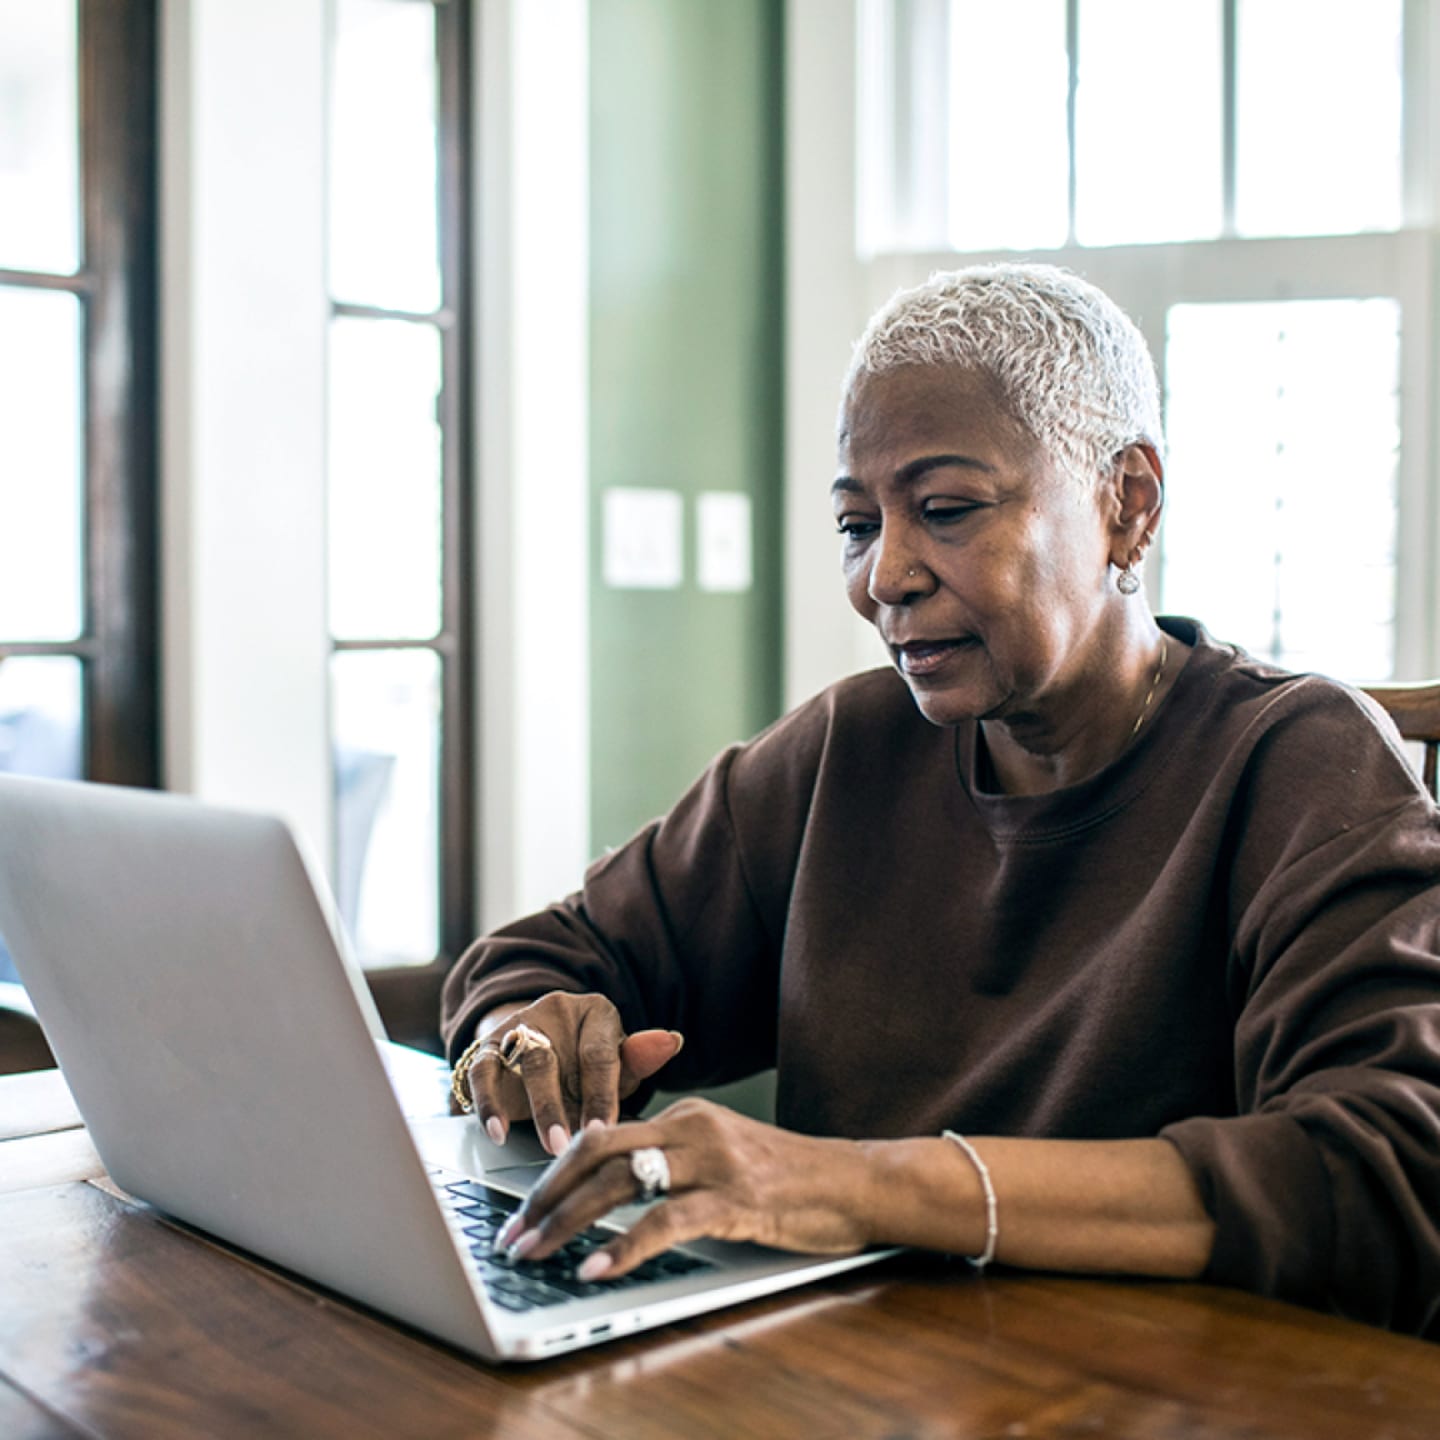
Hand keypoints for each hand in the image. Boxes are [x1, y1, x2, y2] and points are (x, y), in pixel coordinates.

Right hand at [463, 991, 683, 1154]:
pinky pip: (482, 1070)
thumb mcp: (618, 1064)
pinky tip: (496, 1133)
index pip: (599, 1054)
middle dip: (560, 1106)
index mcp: (596, 1013)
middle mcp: (555, 1011)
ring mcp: (520, 1026)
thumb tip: (672, 1041)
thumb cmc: (590, 1063)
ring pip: (521, 1061)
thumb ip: (638, 1060)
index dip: (601, 1096)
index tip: (603, 1132)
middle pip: (554, 1056)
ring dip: (534, 1108)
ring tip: (546, 1144)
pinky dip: (487, 1103)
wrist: (545, 1043)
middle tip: (569, 1145)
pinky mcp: (488, 1045)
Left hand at [495, 1097, 877, 1278]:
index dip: (554, 1174)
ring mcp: (714, 1161)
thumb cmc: (788, 1179)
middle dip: (545, 1195)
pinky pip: (666, 1221)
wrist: (854, 1182)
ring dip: (568, 1222)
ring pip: (621, 1183)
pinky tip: (598, 1268)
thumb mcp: (722, 1156)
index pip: (601, 1136)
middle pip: (597, 1152)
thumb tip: (611, 1190)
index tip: (522, 1210)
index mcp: (686, 1116)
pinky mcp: (735, 1198)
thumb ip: (674, 1163)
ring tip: (536, 1253)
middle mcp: (693, 1128)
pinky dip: (625, 1246)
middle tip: (511, 1235)